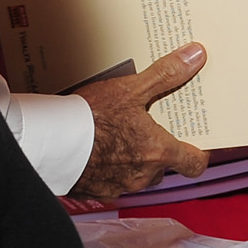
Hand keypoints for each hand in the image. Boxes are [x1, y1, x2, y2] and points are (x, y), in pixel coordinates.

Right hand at [71, 45, 210, 199]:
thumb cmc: (90, 117)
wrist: (49, 142)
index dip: (198, 154)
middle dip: (161, 152)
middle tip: (153, 131)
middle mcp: (143, 175)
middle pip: (165, 168)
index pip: (194, 164)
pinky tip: (99, 150)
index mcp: (158, 152)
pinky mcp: (96, 190)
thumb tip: (196, 56)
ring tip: (123, 136)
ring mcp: (119, 186)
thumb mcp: (130, 88)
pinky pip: (112, 181)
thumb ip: (165, 75)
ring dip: (136, 160)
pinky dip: (110, 168)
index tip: (196, 143)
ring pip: (138, 176)